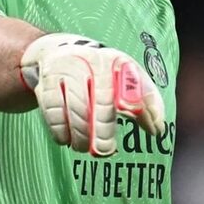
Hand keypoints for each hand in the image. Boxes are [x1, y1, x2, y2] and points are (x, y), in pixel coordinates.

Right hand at [20, 33, 165, 156]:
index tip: (150, 132)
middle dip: (103, 128)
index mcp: (114, 60)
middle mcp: (91, 61)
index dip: (142, 109)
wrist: (58, 51)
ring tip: (83, 147)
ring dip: (80, 133)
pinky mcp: (46, 80)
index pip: (131, 86)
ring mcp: (67, 69)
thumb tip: (157, 129)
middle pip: (101, 99)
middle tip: (105, 151)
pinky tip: (65, 139)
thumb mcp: (124, 75)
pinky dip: (59, 128)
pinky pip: (53, 108)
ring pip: (76, 106)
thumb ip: (145, 98)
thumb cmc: (99, 72)